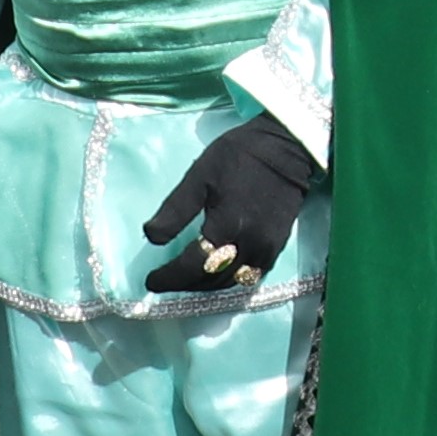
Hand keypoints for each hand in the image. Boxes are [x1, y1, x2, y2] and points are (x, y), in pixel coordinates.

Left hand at [141, 113, 322, 295]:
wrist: (286, 149)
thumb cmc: (238, 158)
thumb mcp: (199, 177)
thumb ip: (174, 211)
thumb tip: (151, 237)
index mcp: (227, 225)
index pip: (193, 266)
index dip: (170, 277)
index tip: (151, 280)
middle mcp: (249, 243)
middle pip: (212, 279)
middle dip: (185, 284)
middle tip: (164, 282)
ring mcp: (266, 248)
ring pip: (232, 281)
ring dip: (207, 286)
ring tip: (186, 280)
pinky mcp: (277, 246)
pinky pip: (250, 275)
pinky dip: (229, 279)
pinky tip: (216, 272)